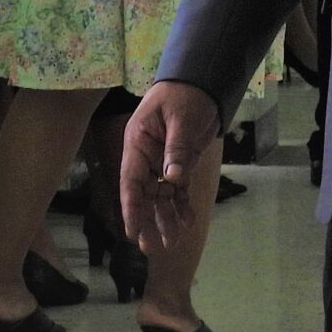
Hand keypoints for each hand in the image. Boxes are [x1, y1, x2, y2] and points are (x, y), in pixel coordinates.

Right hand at [122, 81, 221, 253]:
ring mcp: (163, 162)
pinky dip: (182, 205)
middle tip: (151, 248)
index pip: (131, 182)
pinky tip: (188, 221)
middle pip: (144, 195)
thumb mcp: (180, 119)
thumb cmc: (184, 95)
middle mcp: (147, 158)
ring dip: (165, 218)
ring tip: (171, 242)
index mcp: (138, 144)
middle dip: (147, 221)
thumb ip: (176, 149)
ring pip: (161, 197)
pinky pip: (178, 190)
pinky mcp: (181, 164)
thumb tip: (173, 178)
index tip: (132, 232)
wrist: (201, 83)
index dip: (131, 208)